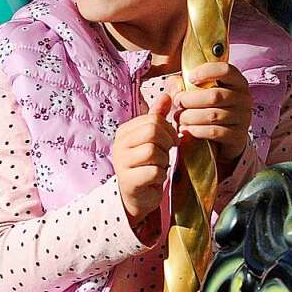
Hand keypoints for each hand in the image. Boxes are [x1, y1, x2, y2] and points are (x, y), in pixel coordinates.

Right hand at [113, 93, 177, 226]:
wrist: (135, 197)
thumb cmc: (145, 165)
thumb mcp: (151, 139)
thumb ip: (158, 117)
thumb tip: (168, 95)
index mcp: (124, 131)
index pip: (153, 119)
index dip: (169, 129)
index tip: (171, 141)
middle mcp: (119, 145)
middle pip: (152, 131)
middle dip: (167, 143)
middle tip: (167, 153)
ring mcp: (121, 163)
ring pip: (153, 151)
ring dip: (163, 161)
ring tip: (158, 167)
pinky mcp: (128, 181)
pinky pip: (154, 171)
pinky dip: (161, 176)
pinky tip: (155, 179)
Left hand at [174, 62, 251, 164]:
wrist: (224, 138)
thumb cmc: (211, 110)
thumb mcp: (200, 93)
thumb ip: (186, 84)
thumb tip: (175, 83)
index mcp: (237, 82)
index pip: (226, 70)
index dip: (206, 72)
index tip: (190, 78)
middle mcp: (243, 99)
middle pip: (215, 96)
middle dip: (190, 100)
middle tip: (178, 103)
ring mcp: (243, 118)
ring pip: (212, 115)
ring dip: (190, 117)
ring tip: (180, 118)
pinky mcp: (238, 136)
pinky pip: (214, 132)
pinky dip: (197, 130)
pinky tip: (188, 129)